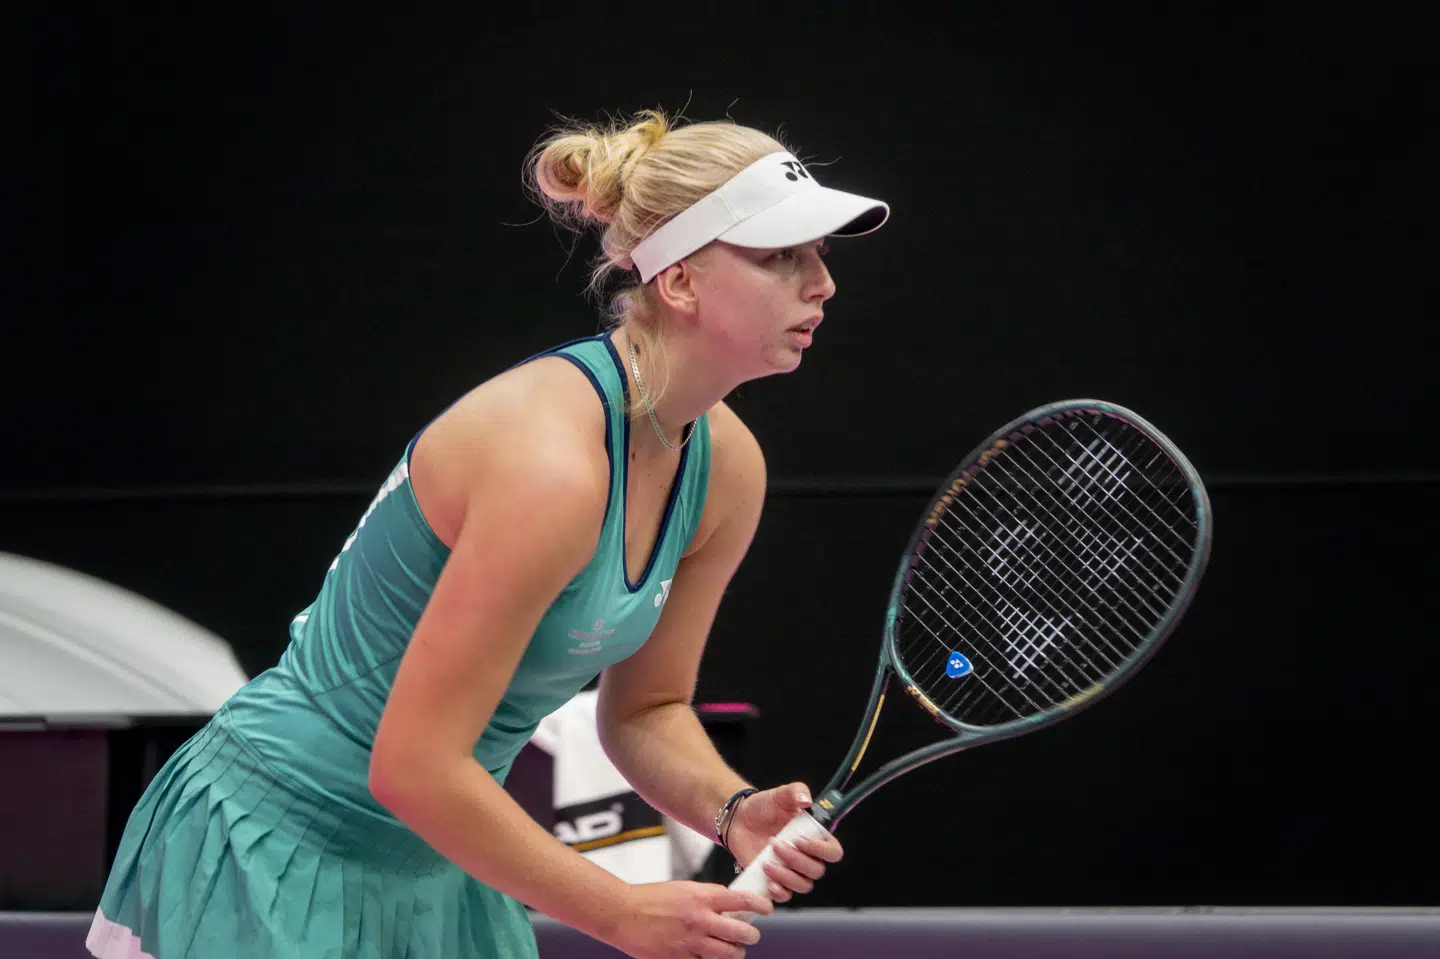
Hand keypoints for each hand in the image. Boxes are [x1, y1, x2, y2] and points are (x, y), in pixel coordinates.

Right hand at [608, 880, 772, 958]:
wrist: (623, 913)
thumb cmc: (651, 898)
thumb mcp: (684, 888)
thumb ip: (708, 896)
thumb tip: (730, 902)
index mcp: (702, 897)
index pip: (743, 900)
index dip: (762, 905)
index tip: (767, 908)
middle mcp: (700, 920)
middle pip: (742, 933)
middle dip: (751, 935)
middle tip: (750, 935)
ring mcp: (691, 942)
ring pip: (729, 953)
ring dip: (735, 952)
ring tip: (733, 949)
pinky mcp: (680, 958)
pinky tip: (706, 954)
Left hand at [726, 783, 843, 902]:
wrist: (739, 820)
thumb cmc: (764, 807)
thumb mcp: (779, 795)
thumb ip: (795, 792)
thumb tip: (806, 800)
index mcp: (816, 838)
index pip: (833, 853)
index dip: (821, 850)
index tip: (800, 839)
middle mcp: (808, 857)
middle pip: (816, 871)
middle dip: (795, 859)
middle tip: (775, 843)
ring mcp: (793, 872)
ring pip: (803, 886)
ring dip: (786, 876)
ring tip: (766, 861)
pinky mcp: (777, 882)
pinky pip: (786, 896)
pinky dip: (779, 892)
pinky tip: (768, 881)